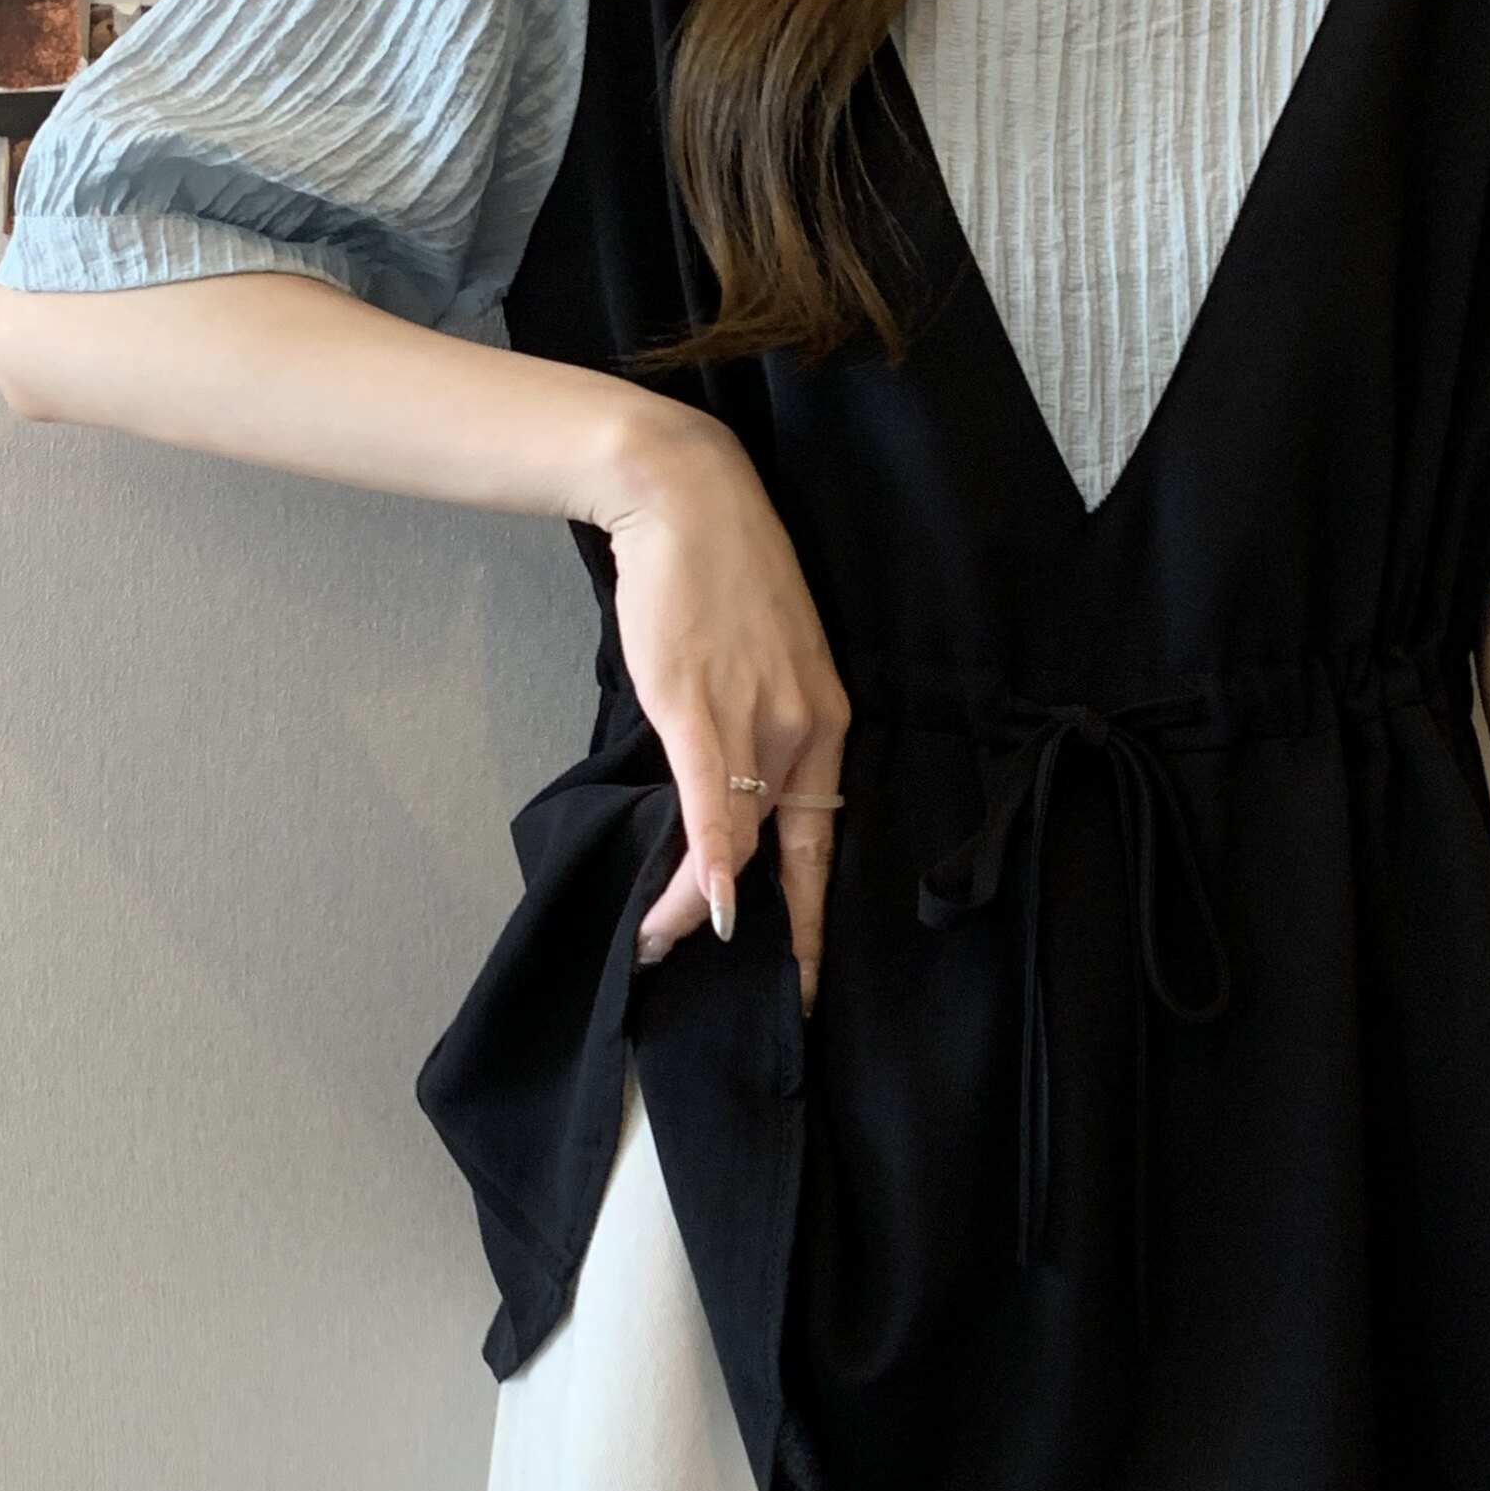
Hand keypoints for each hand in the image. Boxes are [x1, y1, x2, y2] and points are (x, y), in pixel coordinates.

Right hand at [601, 410, 848, 1012]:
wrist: (684, 499)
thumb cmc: (716, 575)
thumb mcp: (756, 659)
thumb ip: (752, 727)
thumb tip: (725, 786)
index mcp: (825, 721)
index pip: (825, 840)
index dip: (815, 913)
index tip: (808, 974)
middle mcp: (803, 728)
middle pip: (783, 853)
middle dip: (766, 930)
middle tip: (755, 991)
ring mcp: (755, 720)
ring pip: (737, 838)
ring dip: (698, 903)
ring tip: (664, 947)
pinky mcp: (700, 708)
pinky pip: (711, 805)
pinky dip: (710, 861)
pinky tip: (704, 911)